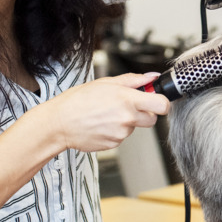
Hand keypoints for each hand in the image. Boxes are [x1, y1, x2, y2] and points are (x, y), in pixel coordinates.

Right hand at [38, 73, 169, 152]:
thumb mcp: (106, 82)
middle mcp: (127, 118)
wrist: (59, 123)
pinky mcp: (113, 144)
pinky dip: (115, 131)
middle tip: (126, 106)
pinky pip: (122, 137)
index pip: (162, 105)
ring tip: (106, 114)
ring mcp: (121, 133)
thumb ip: (133, 80)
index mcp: (128, 100)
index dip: (162, 103)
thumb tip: (151, 77)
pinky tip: (101, 124)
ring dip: (126, 122)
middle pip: (151, 119)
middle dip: (144, 113)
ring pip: (134, 128)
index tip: (158, 101)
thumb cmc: (78, 101)